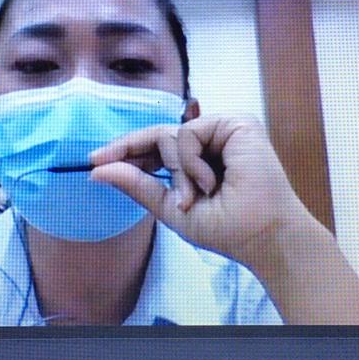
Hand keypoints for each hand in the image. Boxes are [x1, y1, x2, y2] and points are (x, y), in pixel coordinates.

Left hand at [89, 115, 358, 324]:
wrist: (264, 236)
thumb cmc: (229, 229)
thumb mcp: (172, 209)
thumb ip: (139, 185)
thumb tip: (98, 170)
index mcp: (201, 161)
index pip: (158, 149)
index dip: (127, 151)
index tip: (94, 160)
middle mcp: (213, 141)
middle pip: (159, 136)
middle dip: (131, 151)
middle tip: (99, 160)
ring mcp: (225, 130)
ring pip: (171, 136)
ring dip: (176, 172)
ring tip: (196, 197)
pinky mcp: (236, 123)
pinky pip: (188, 133)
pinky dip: (190, 161)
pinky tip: (209, 182)